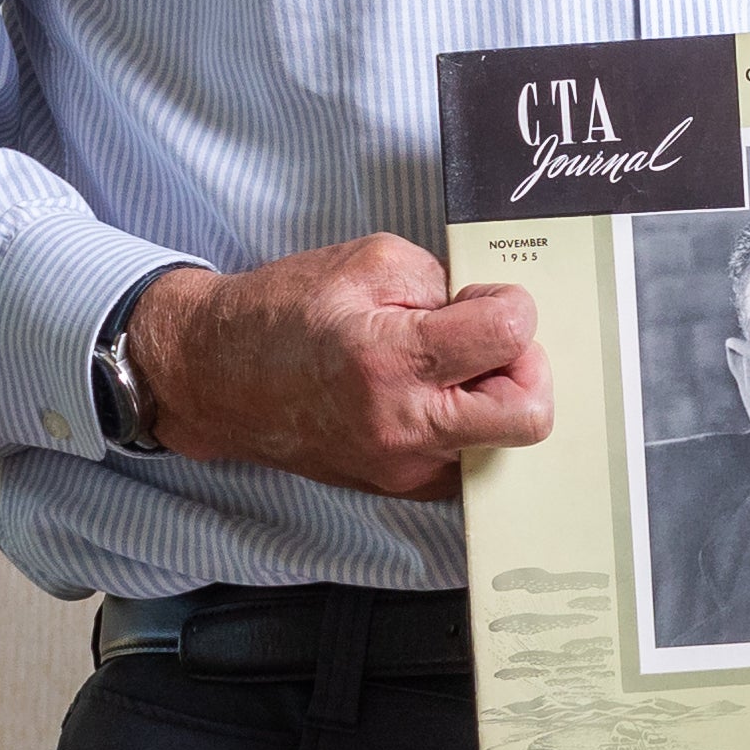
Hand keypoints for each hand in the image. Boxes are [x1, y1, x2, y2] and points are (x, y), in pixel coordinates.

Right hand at [128, 241, 546, 498]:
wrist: (219, 375)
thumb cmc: (286, 313)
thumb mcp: (370, 262)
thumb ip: (444, 283)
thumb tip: (496, 313)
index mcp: (392, 360)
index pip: (509, 337)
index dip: (513, 307)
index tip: (486, 301)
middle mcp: (403, 428)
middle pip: (530, 417)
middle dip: (527, 371)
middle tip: (490, 345)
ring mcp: (403, 469)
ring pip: (503, 443)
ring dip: (494, 400)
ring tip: (449, 369)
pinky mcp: (400, 487)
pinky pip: (470, 460)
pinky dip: (468, 425)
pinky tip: (432, 395)